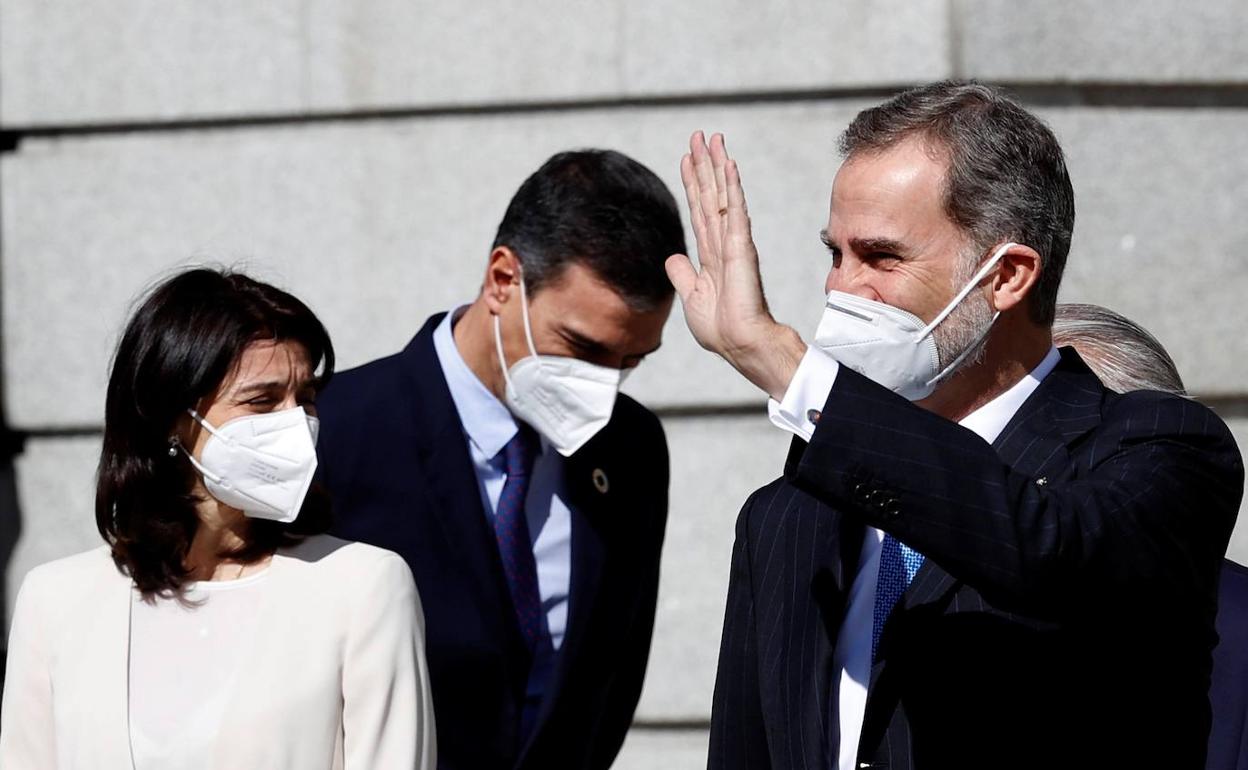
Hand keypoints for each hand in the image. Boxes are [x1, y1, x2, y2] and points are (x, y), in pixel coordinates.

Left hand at [666, 131, 805, 400]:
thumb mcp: (692, 298)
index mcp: (710, 255)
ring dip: (718, 166)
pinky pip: (735, 212)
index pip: (699, 210)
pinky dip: (732, 188)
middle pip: (711, 196)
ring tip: (714, 139)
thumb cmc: (721, 328)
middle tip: (700, 135)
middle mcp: (722, 243)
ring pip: (723, 196)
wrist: (741, 345)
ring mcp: (733, 243)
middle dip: (704, 165)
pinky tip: (729, 166)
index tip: (686, 158)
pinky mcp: (741, 249)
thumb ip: (683, 275)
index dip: (692, 184)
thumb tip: (673, 257)